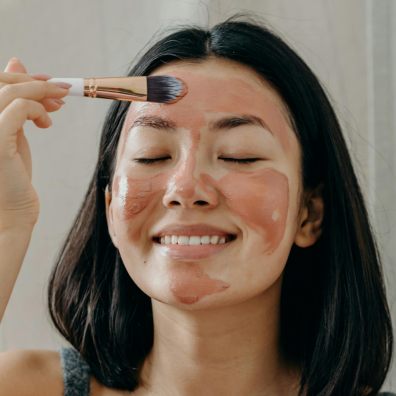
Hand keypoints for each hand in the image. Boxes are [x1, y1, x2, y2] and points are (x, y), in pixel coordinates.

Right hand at [0, 58, 69, 230]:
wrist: (11, 213)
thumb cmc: (11, 177)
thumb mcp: (12, 132)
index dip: (21, 77)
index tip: (48, 82)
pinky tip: (46, 124)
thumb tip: (16, 64)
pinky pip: (17, 109)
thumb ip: (12, 103)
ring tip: (59, 106)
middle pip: (0, 84)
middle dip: (33, 82)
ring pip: (9, 93)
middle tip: (60, 90)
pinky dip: (37, 109)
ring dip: (40, 93)